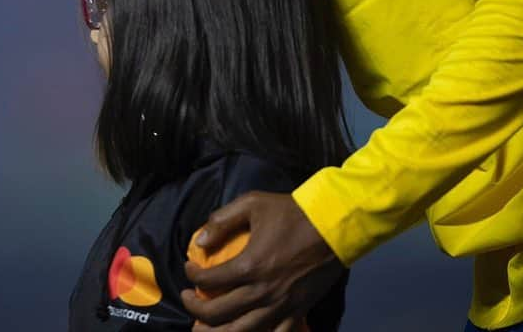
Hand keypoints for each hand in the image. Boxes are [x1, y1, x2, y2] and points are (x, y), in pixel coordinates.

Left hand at [181, 192, 344, 330]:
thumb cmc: (292, 212)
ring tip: (203, 329)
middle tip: (188, 298)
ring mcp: (281, 306)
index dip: (192, 276)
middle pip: (219, 313)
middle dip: (196, 308)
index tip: (189, 269)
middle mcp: (262, 292)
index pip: (209, 280)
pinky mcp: (298, 311)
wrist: (334, 225)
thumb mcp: (252, 203)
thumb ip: (222, 220)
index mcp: (250, 265)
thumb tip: (199, 241)